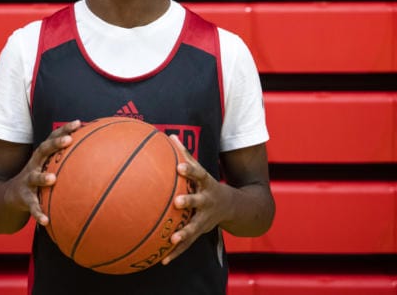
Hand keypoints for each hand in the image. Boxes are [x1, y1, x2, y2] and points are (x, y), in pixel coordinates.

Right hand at [4, 120, 81, 226]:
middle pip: (43, 150)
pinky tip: (46, 221)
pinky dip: (38, 213)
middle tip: (68, 140)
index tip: (79, 123)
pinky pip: (32, 206)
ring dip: (43, 177)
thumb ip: (66, 160)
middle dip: (55, 143)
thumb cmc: (37, 177)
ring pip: (35, 177)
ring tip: (52, 179)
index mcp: (42, 156)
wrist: (10, 196)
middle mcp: (34, 165)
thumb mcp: (48, 166)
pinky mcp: (25, 198)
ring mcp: (28, 181)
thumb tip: (97, 154)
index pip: (52, 138)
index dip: (64, 129)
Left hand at [161, 134, 232, 264]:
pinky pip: (187, 244)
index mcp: (206, 184)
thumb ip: (186, 154)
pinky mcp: (200, 231)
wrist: (234, 207)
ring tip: (172, 238)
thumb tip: (169, 136)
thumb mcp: (201, 170)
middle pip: (198, 201)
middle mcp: (207, 202)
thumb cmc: (208, 184)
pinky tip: (162, 260)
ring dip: (184, 233)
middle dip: (189, 202)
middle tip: (177, 202)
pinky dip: (175, 252)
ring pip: (194, 226)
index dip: (189, 170)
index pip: (198, 174)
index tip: (179, 167)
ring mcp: (205, 219)